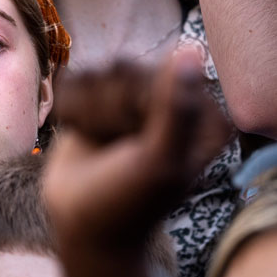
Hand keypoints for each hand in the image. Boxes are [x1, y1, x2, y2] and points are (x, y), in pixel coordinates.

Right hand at [42, 51, 232, 264]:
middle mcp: (172, 99)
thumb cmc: (128, 202)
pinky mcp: (104, 98)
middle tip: (119, 151)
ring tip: (101, 145)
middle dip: (113, 111)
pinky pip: (80, 78)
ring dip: (92, 113)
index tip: (142, 145)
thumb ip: (177, 109)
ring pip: (103, 72)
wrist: (84, 228)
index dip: (142, 108)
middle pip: (129, 69)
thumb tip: (190, 49)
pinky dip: (74, 109)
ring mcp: (136, 97)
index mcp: (202, 114)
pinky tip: (85, 136)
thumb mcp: (159, 161)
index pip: (163, 75)